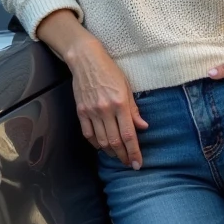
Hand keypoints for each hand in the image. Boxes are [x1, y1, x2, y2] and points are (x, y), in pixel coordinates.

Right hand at [38, 11, 147, 168]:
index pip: (129, 135)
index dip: (134, 152)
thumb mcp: (127, 87)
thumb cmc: (110, 70)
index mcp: (120, 103)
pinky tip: (102, 147)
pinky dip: (95, 144)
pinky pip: (88, 134)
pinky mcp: (81, 111)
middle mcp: (105, 110)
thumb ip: (134, 110)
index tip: (138, 163)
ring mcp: (91, 112)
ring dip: (111, 153)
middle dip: (124, 156)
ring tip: (118, 157)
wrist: (86, 60)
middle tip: (130, 164)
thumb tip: (143, 127)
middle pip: (115, 142)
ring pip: (101, 141)